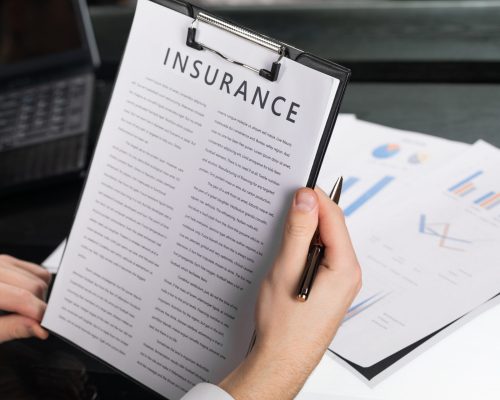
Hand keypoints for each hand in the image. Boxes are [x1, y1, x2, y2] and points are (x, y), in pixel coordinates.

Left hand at [0, 254, 50, 342]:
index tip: (45, 327)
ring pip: (38, 276)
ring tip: (24, 312)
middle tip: (34, 323)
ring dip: (39, 296)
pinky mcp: (5, 261)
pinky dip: (36, 284)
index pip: (22, 297)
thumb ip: (10, 328)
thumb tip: (38, 328)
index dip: (38, 314)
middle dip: (39, 306)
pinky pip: (34, 269)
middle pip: (34, 285)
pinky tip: (23, 298)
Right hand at [219, 187, 360, 399]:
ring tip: (284, 227)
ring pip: (326, 241)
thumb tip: (307, 197)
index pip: (334, 217)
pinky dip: (307, 246)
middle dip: (310, 212)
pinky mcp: (330, 287)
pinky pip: (322, 256)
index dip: (315, 197)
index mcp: (345, 266)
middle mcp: (349, 272)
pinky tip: (290, 249)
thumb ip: (299, 231)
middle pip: (333, 227)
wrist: (283, 360)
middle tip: (284, 203)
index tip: (295, 185)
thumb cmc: (284, 323)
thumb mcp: (287, 270)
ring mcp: (341, 281)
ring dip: (307, 230)